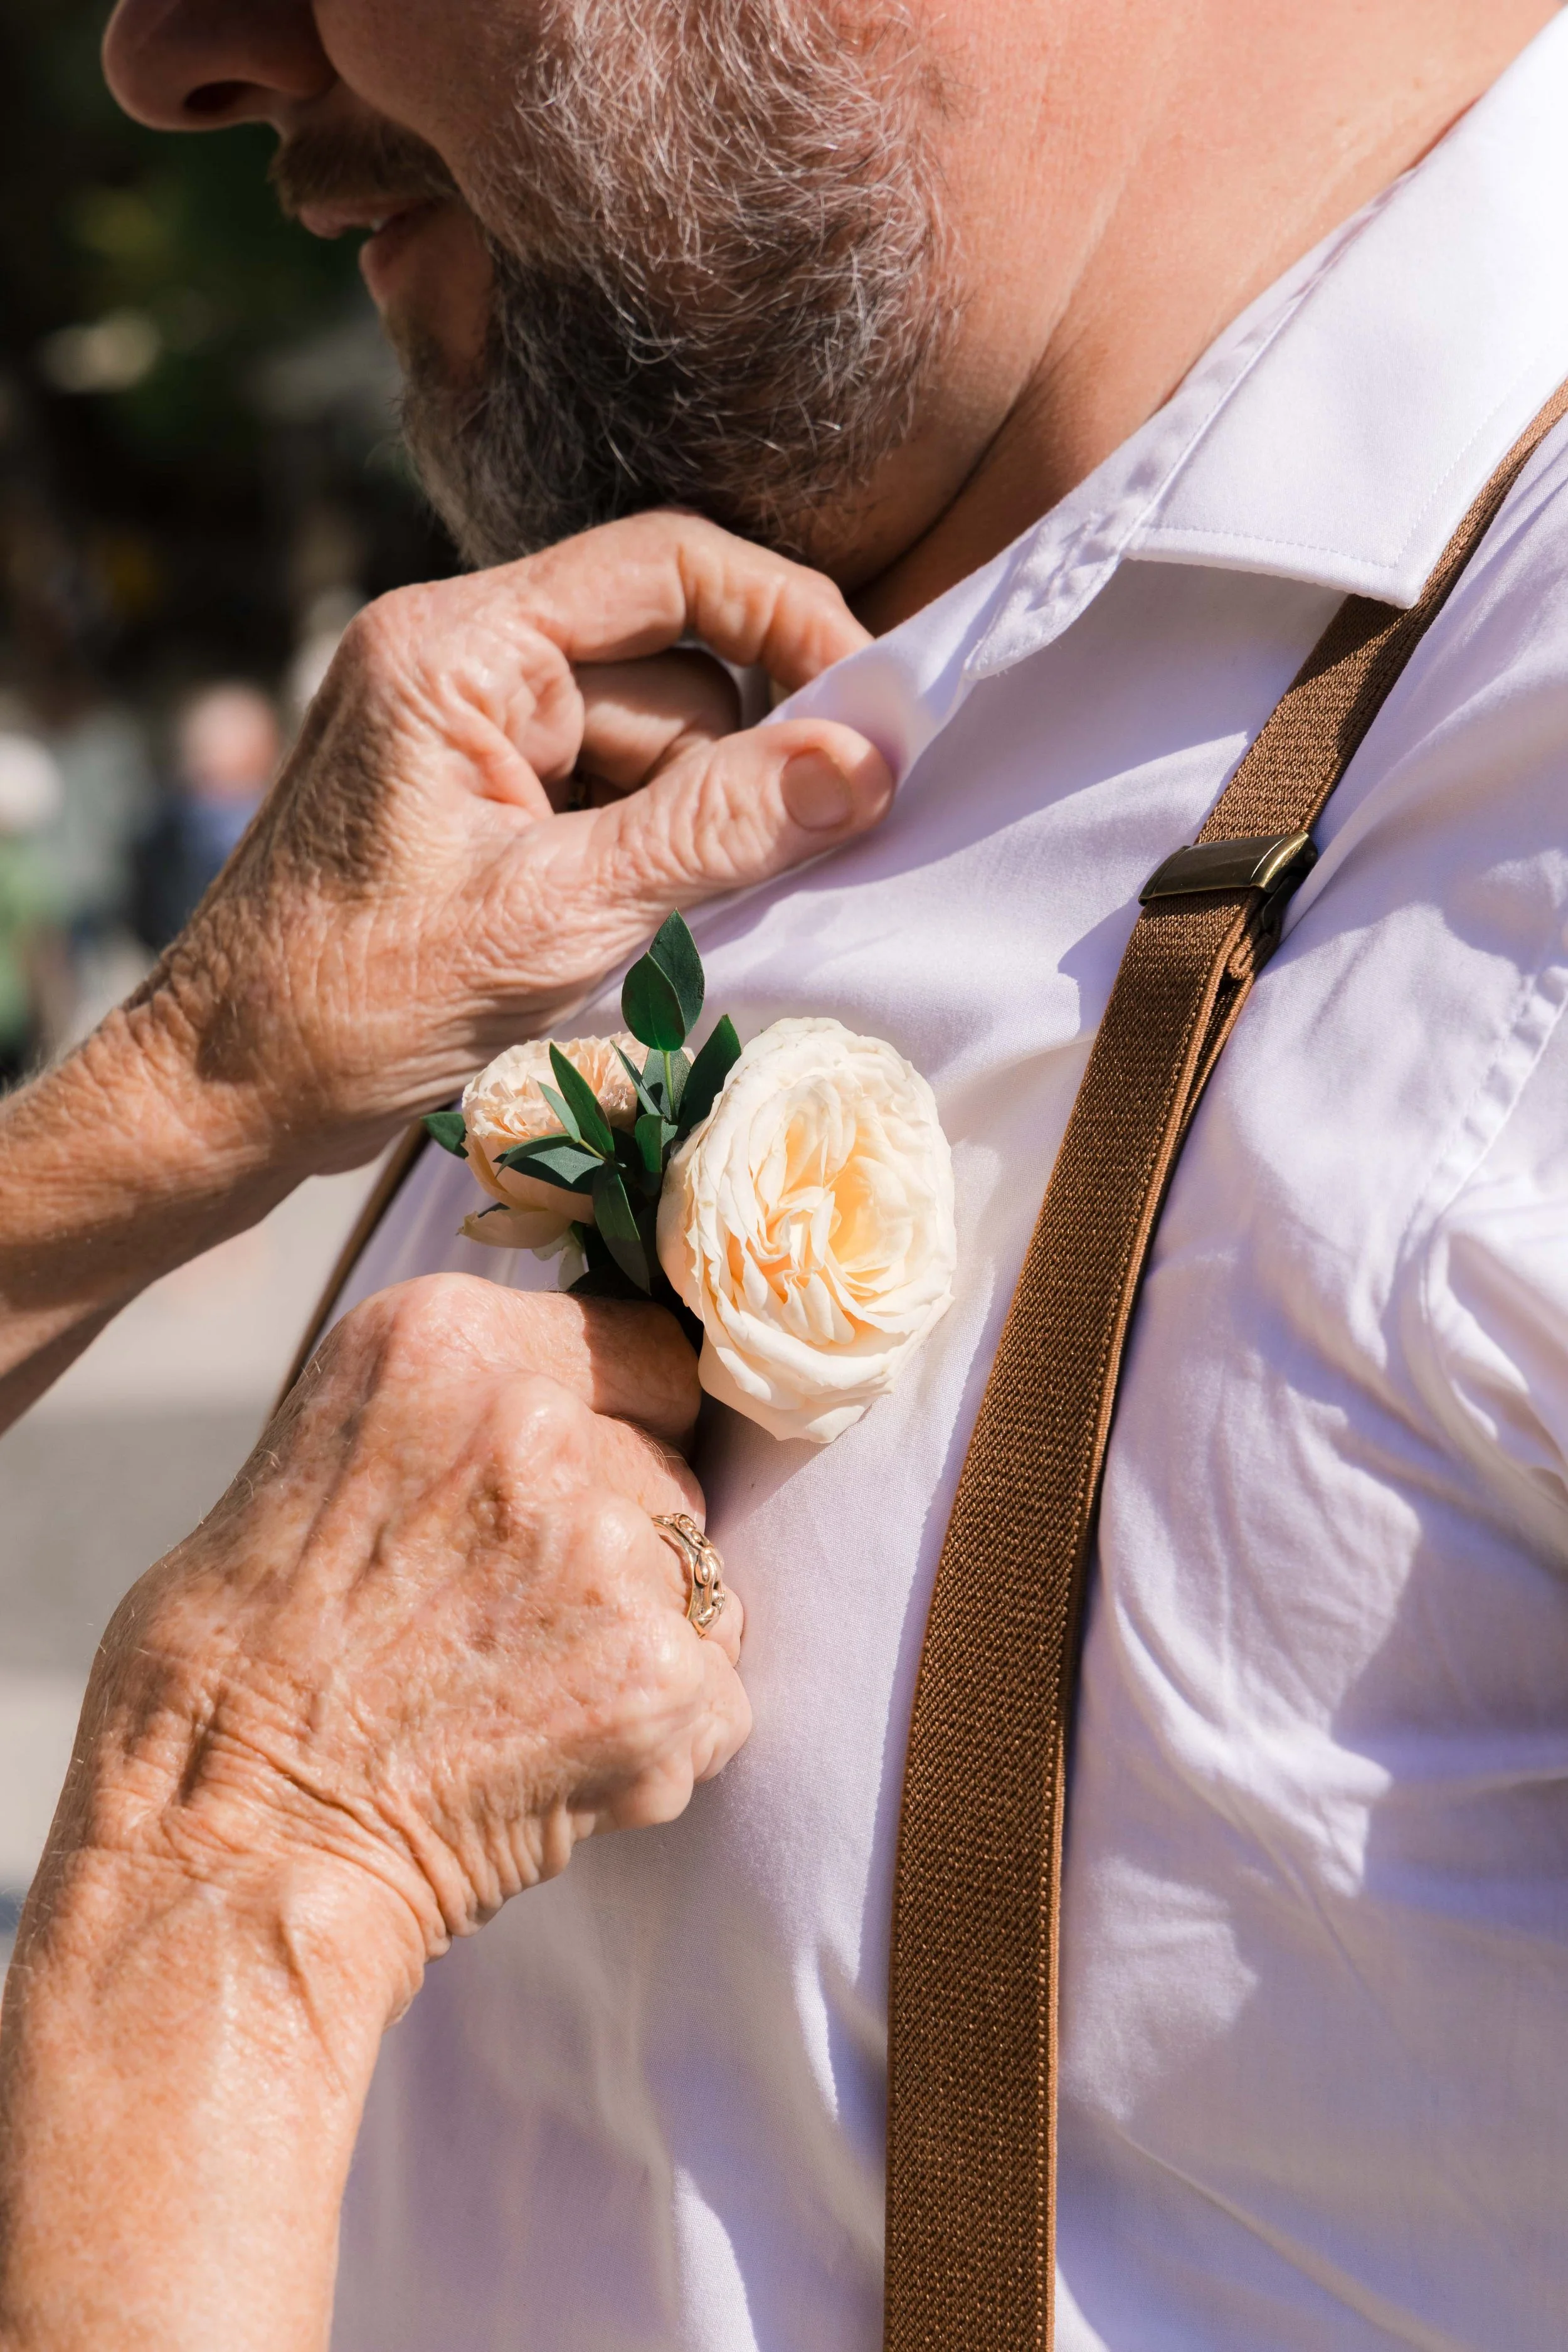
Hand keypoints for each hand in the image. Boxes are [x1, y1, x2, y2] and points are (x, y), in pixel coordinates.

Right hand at [47, 1274, 744, 1971]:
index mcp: (443, 1340)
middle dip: (619, 1545)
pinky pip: (718, 1698)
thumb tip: (557, 1412)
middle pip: (668, 1471)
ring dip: (637, 1645)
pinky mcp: (660, 1675)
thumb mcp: (319, 1458)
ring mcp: (608, 1551)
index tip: (584, 1479)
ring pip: (699, 1586)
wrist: (227, 1858)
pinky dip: (658, 1742)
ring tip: (515, 1706)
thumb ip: (453, 1419)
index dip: (618, 1423)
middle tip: (508, 1630)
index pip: (636, 1347)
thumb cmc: (228, 1676)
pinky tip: (552, 1769)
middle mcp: (537, 1424)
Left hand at [147, 509, 891, 1176]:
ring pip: (649, 747)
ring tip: (636, 938)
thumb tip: (865, 762)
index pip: (668, 566)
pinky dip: (639, 861)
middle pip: (671, 671)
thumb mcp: (554, 919)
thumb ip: (714, 830)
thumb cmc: (349, 1008)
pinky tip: (612, 939)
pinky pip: (603, 797)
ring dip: (682, 835)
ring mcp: (461, 732)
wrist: (216, 1096)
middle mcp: (455, 660)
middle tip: (761, 877)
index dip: (790, 620)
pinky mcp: (468, 799)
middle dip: (729, 774)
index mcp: (455, 648)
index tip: (871, 714)